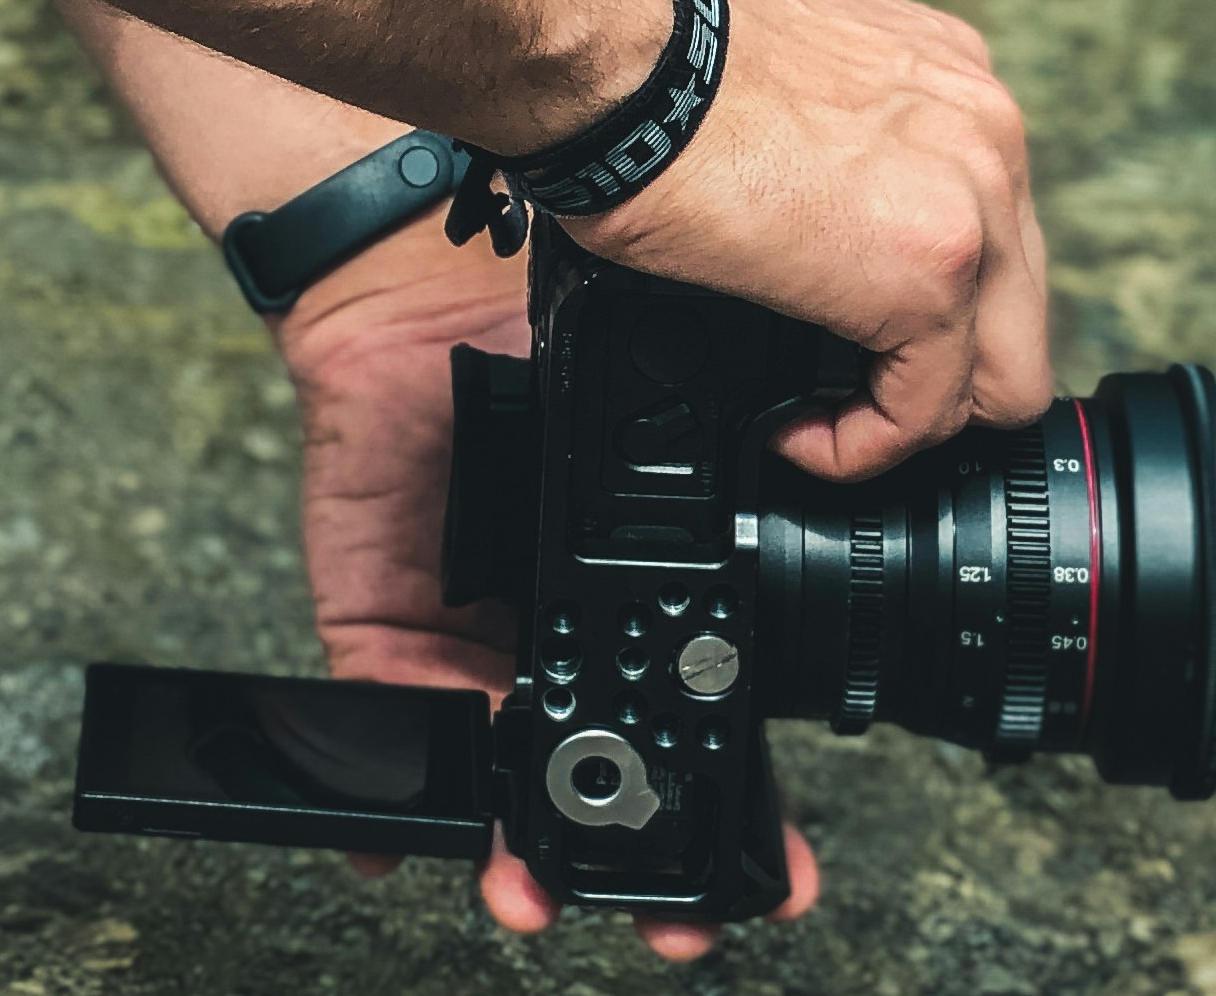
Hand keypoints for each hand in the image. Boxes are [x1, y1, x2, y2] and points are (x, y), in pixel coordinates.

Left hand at [275, 225, 820, 962]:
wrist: (420, 288)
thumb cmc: (534, 335)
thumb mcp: (632, 409)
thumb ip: (697, 459)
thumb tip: (838, 479)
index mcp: (622, 597)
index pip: (686, 730)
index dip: (729, 820)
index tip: (775, 882)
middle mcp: (550, 640)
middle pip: (601, 789)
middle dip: (638, 879)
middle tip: (673, 927)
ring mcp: (465, 648)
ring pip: (497, 791)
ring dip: (520, 860)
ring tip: (536, 892)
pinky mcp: (378, 634)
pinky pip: (377, 736)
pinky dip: (382, 803)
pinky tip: (392, 845)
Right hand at [574, 0, 1052, 478]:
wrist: (621, 53)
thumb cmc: (660, 52)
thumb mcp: (793, 74)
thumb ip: (842, 136)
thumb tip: (811, 200)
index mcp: (952, 79)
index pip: (992, 228)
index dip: (924, 297)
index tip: (849, 324)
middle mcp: (988, 131)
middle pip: (1017, 307)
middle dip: (938, 366)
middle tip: (848, 386)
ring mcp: (974, 202)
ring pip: (1000, 374)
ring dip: (906, 409)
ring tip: (819, 414)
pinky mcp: (929, 275)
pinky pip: (926, 410)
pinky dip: (861, 445)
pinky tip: (794, 431)